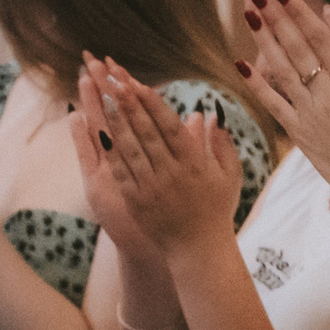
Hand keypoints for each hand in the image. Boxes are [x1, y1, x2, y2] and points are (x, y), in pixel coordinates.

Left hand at [72, 57, 243, 265]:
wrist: (198, 251)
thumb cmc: (216, 210)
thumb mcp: (229, 175)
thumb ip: (221, 143)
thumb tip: (212, 113)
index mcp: (194, 164)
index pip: (170, 127)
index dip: (152, 104)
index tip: (138, 83)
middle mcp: (171, 173)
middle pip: (146, 132)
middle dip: (128, 103)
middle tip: (112, 79)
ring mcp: (151, 188)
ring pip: (130, 148)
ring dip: (115, 121)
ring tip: (102, 96)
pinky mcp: (136, 201)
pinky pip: (120, 171)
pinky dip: (110, 150)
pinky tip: (99, 130)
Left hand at [244, 0, 329, 243]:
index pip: (319, 38)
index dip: (299, 12)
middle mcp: (325, 94)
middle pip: (295, 47)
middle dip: (275, 16)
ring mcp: (308, 113)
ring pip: (280, 69)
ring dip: (263, 39)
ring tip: (249, 13)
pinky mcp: (298, 132)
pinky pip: (273, 103)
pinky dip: (256, 83)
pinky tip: (241, 64)